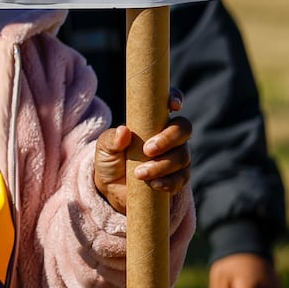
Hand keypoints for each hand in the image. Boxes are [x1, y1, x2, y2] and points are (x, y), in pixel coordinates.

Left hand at [93, 87, 191, 212]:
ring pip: (183, 156)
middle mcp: (170, 136)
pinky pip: (182, 178)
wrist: (113, 188)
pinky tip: (153, 184)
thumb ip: (111, 139)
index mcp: (153, 121)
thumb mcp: (104, 147)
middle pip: (184, 129)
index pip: (170, 102)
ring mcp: (177, 156)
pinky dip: (168, 182)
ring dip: (161, 165)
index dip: (175, 98)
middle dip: (168, 139)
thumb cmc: (111, 160)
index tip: (172, 105)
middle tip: (147, 150)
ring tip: (139, 173)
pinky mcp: (178, 177)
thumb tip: (123, 131)